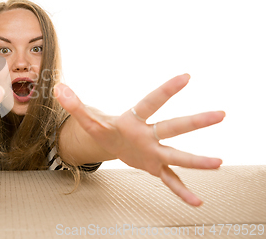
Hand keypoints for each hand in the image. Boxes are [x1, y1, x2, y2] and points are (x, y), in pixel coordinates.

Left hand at [55, 74, 224, 206]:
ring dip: (196, 160)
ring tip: (218, 163)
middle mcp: (149, 134)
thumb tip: (57, 88)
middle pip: (173, 126)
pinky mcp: (154, 167)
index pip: (151, 102)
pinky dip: (181, 191)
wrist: (113, 142)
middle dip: (195, 121)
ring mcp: (155, 151)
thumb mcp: (88, 119)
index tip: (187, 76)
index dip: (166, 89)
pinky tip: (197, 203)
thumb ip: (73, 105)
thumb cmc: (104, 127)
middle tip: (220, 114)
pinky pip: (170, 180)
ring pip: (177, 155)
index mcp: (134, 119)